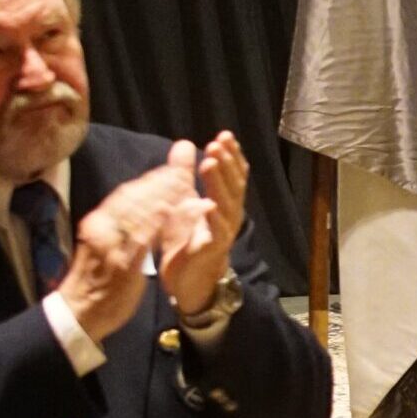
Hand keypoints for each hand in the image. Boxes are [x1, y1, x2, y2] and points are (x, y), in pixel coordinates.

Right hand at [59, 148, 198, 340]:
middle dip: (159, 182)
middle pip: (132, 197)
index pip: (127, 193)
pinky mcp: (120, 263)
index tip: (173, 169)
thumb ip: (123, 225)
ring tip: (185, 185)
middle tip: (183, 171)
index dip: (151, 180)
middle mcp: (101, 227)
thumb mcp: (107, 244)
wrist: (81, 312)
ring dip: (161, 196)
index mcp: (99, 222)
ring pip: (136, 212)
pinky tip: (170, 210)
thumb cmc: (98, 279)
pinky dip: (155, 222)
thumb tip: (142, 204)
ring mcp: (110, 244)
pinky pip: (139, 238)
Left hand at [160, 132, 247, 315]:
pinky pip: (217, 232)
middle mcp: (229, 215)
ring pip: (226, 204)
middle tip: (218, 143)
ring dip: (219, 183)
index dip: (231, 155)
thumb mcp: (183, 201)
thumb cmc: (188, 241)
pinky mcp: (212, 250)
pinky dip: (214, 219)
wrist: (188, 282)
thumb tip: (184, 144)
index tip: (224, 135)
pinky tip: (210, 205)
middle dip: (227, 163)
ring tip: (211, 162)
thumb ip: (184, 174)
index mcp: (224, 203)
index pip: (233, 174)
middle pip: (233, 185)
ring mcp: (223, 232)